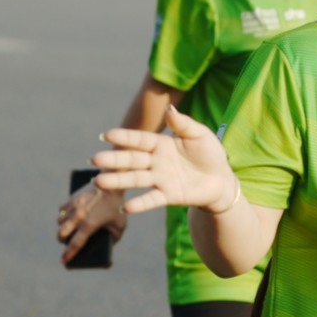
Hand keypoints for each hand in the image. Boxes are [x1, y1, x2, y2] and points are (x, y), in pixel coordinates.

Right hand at [58, 181, 127, 265]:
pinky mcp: (72, 198)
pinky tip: (69, 216)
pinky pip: (62, 209)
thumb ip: (114, 237)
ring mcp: (73, 207)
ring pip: (60, 221)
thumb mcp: (119, 225)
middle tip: (66, 242)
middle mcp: (78, 217)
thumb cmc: (117, 206)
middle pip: (61, 234)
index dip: (68, 255)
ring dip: (62, 227)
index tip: (64, 262)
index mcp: (89, 226)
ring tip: (68, 229)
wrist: (111, 185)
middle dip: (62, 240)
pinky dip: (63, 214)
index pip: (75, 244)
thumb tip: (108, 245)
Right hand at [92, 106, 237, 215]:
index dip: (124, 137)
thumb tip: (169, 109)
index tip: (106, 135)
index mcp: (161, 144)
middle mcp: (156, 162)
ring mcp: (160, 180)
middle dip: (114, 160)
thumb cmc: (209, 154)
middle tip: (95, 160)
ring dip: (118, 181)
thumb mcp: (199, 135)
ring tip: (99, 182)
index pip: (139, 140)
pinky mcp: (168, 196)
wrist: (221, 180)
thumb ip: (183, 124)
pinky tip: (125, 207)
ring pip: (136, 179)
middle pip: (132, 160)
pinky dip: (139, 203)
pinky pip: (151, 200)